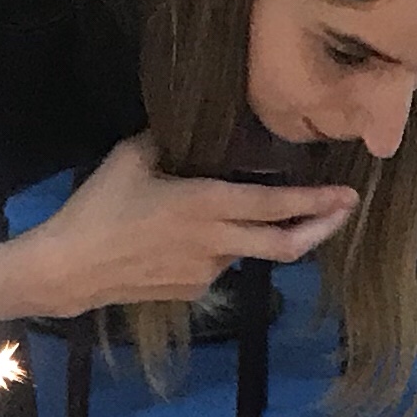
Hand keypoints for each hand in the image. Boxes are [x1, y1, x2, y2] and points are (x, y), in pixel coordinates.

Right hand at [30, 137, 358, 311]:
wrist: (70, 270)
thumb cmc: (97, 207)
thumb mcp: (132, 158)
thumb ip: (169, 141)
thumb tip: (190, 125)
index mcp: (205, 205)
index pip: (274, 205)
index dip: (314, 202)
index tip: (346, 194)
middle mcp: (215, 243)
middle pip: (285, 244)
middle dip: (321, 227)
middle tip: (346, 212)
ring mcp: (207, 273)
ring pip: (247, 251)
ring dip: (256, 234)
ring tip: (245, 213)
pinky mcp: (193, 291)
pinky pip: (220, 265)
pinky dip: (222, 248)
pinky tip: (193, 237)